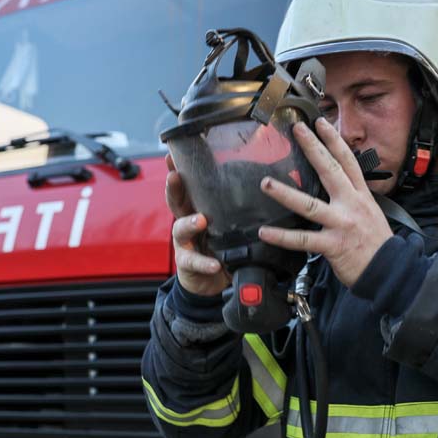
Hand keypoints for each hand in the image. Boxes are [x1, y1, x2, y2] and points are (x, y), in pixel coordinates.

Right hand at [165, 154, 229, 296]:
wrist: (211, 281)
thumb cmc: (220, 246)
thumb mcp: (227, 224)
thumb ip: (237, 207)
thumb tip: (266, 180)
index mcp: (196, 210)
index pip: (186, 187)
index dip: (178, 171)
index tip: (171, 156)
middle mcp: (186, 223)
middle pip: (175, 202)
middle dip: (173, 188)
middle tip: (174, 177)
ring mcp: (184, 244)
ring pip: (180, 230)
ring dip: (189, 223)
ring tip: (200, 220)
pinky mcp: (188, 264)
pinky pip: (194, 262)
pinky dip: (204, 262)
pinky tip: (214, 264)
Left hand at [258, 118, 392, 286]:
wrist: (391, 271)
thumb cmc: (378, 244)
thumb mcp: (371, 213)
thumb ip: (353, 199)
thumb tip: (338, 188)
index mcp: (361, 196)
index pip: (348, 161)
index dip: (334, 140)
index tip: (321, 123)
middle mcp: (351, 205)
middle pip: (330, 171)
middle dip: (314, 148)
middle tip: (297, 130)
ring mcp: (341, 224)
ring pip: (309, 205)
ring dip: (285, 193)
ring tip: (266, 183)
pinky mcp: (333, 245)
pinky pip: (303, 240)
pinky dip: (282, 236)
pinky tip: (265, 232)